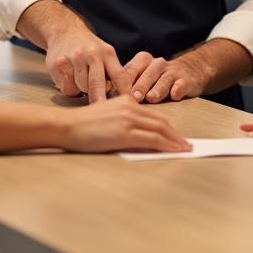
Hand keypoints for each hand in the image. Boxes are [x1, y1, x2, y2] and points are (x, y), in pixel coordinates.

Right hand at [45, 27, 132, 103]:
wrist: (65, 32)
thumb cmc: (89, 49)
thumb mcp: (105, 54)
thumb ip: (113, 72)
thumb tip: (125, 98)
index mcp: (106, 53)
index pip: (119, 75)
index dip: (125, 91)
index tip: (130, 104)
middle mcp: (90, 54)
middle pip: (97, 84)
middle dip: (100, 100)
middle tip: (103, 111)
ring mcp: (73, 58)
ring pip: (81, 87)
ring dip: (82, 91)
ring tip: (81, 81)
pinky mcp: (58, 64)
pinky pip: (67, 87)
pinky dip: (69, 88)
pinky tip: (69, 78)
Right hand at [58, 95, 191, 153]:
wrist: (67, 125)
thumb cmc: (82, 125)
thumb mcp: (106, 114)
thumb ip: (124, 120)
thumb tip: (140, 136)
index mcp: (126, 100)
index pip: (153, 115)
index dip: (168, 126)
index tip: (176, 136)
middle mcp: (130, 107)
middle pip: (161, 122)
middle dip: (176, 135)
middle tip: (186, 144)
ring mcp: (128, 119)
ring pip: (160, 130)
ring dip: (174, 141)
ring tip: (184, 149)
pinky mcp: (124, 133)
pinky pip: (152, 139)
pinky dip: (166, 145)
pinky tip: (172, 151)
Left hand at [123, 50, 211, 102]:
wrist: (187, 72)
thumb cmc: (156, 80)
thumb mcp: (141, 78)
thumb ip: (127, 85)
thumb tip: (105, 98)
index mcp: (142, 61)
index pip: (130, 70)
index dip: (123, 83)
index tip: (117, 95)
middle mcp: (156, 63)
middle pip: (146, 74)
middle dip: (139, 86)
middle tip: (133, 97)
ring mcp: (172, 71)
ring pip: (164, 79)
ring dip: (157, 88)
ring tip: (151, 98)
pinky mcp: (185, 79)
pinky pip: (181, 83)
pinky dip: (178, 88)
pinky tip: (175, 95)